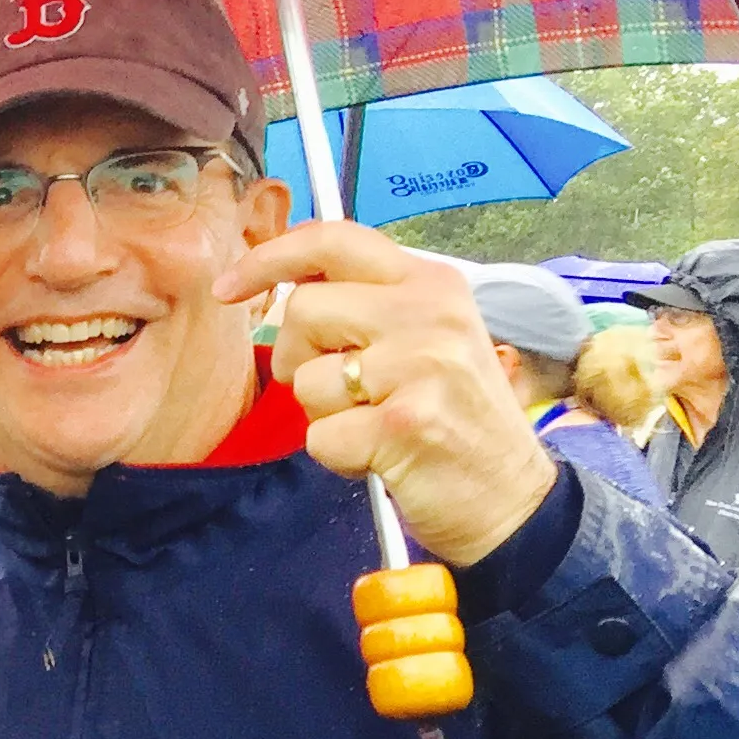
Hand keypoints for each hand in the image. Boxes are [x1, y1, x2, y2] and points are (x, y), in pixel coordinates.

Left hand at [217, 224, 559, 568]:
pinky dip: (337, 455)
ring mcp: (419, 366)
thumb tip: (286, 281)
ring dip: (322, 414)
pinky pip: (319, 435)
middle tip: (335, 390)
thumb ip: (368, 304)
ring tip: (373, 424)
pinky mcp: (403, 423)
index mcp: (432, 283)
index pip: (334, 240)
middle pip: (303, 310)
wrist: (510, 498)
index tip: (228, 287)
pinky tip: (381, 457)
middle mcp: (429, 314)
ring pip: (305, 378)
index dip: (269, 258)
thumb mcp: (427, 339)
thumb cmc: (454, 419)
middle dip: (296, 357)